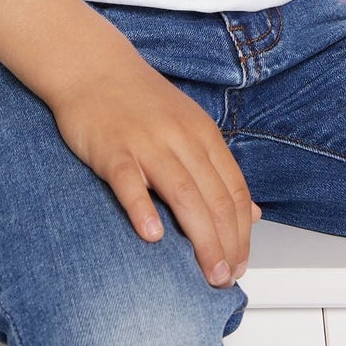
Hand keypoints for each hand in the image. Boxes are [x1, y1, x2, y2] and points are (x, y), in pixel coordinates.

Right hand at [48, 57, 261, 287]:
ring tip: (208, 272)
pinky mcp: (112, 149)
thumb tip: (253, 213)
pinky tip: (152, 236)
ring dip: (201, 238)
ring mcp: (147, 143)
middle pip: (215, 198)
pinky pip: (130, 182)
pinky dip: (143, 209)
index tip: (241, 264)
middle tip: (226, 279)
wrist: (92, 66)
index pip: (234, 191)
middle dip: (227, 244)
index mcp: (202, 134)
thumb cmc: (139, 102)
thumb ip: (218, 169)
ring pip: (184, 195)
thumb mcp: (189, 127)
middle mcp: (181, 138)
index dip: (243, 232)